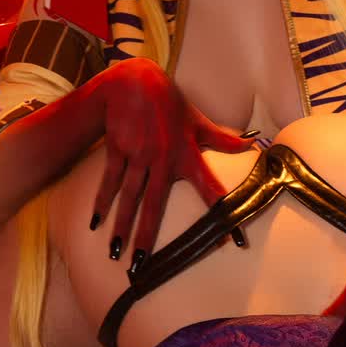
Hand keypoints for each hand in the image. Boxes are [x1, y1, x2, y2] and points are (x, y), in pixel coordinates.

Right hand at [85, 60, 246, 261]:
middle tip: (144, 265)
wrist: (134, 81)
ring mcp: (138, 156)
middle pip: (154, 205)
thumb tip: (250, 145)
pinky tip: (94, 223)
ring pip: (129, 198)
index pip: (210, 189)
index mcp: (187, 155)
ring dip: (122, 226)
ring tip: (117, 253)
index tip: (232, 241)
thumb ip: (221, 139)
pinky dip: (101, 202)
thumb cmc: (169, 103)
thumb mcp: (197, 121)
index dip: (222, 213)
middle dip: (148, 236)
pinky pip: (110, 181)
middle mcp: (163, 159)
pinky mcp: (118, 150)